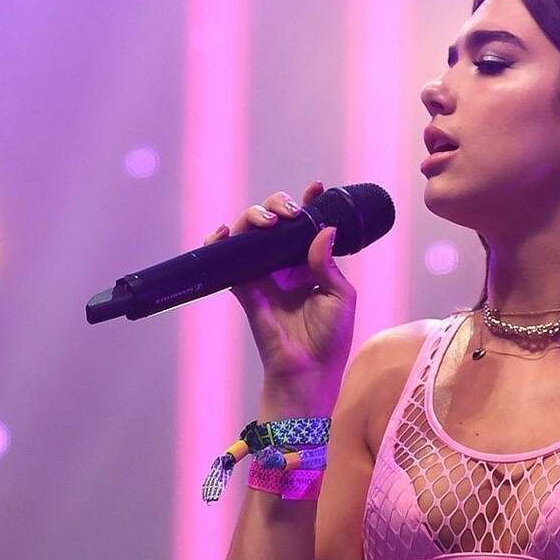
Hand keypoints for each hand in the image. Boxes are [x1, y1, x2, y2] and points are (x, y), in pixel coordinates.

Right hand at [202, 182, 355, 393]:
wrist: (308, 370)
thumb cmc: (330, 339)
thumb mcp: (341, 296)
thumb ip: (328, 263)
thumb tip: (323, 230)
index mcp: (310, 264)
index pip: (306, 226)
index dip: (309, 203)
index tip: (317, 188)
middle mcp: (284, 264)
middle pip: (274, 220)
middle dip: (280, 204)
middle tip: (291, 212)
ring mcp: (262, 273)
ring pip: (249, 231)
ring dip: (254, 216)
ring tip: (270, 222)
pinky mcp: (243, 286)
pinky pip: (225, 258)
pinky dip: (219, 241)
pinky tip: (224, 232)